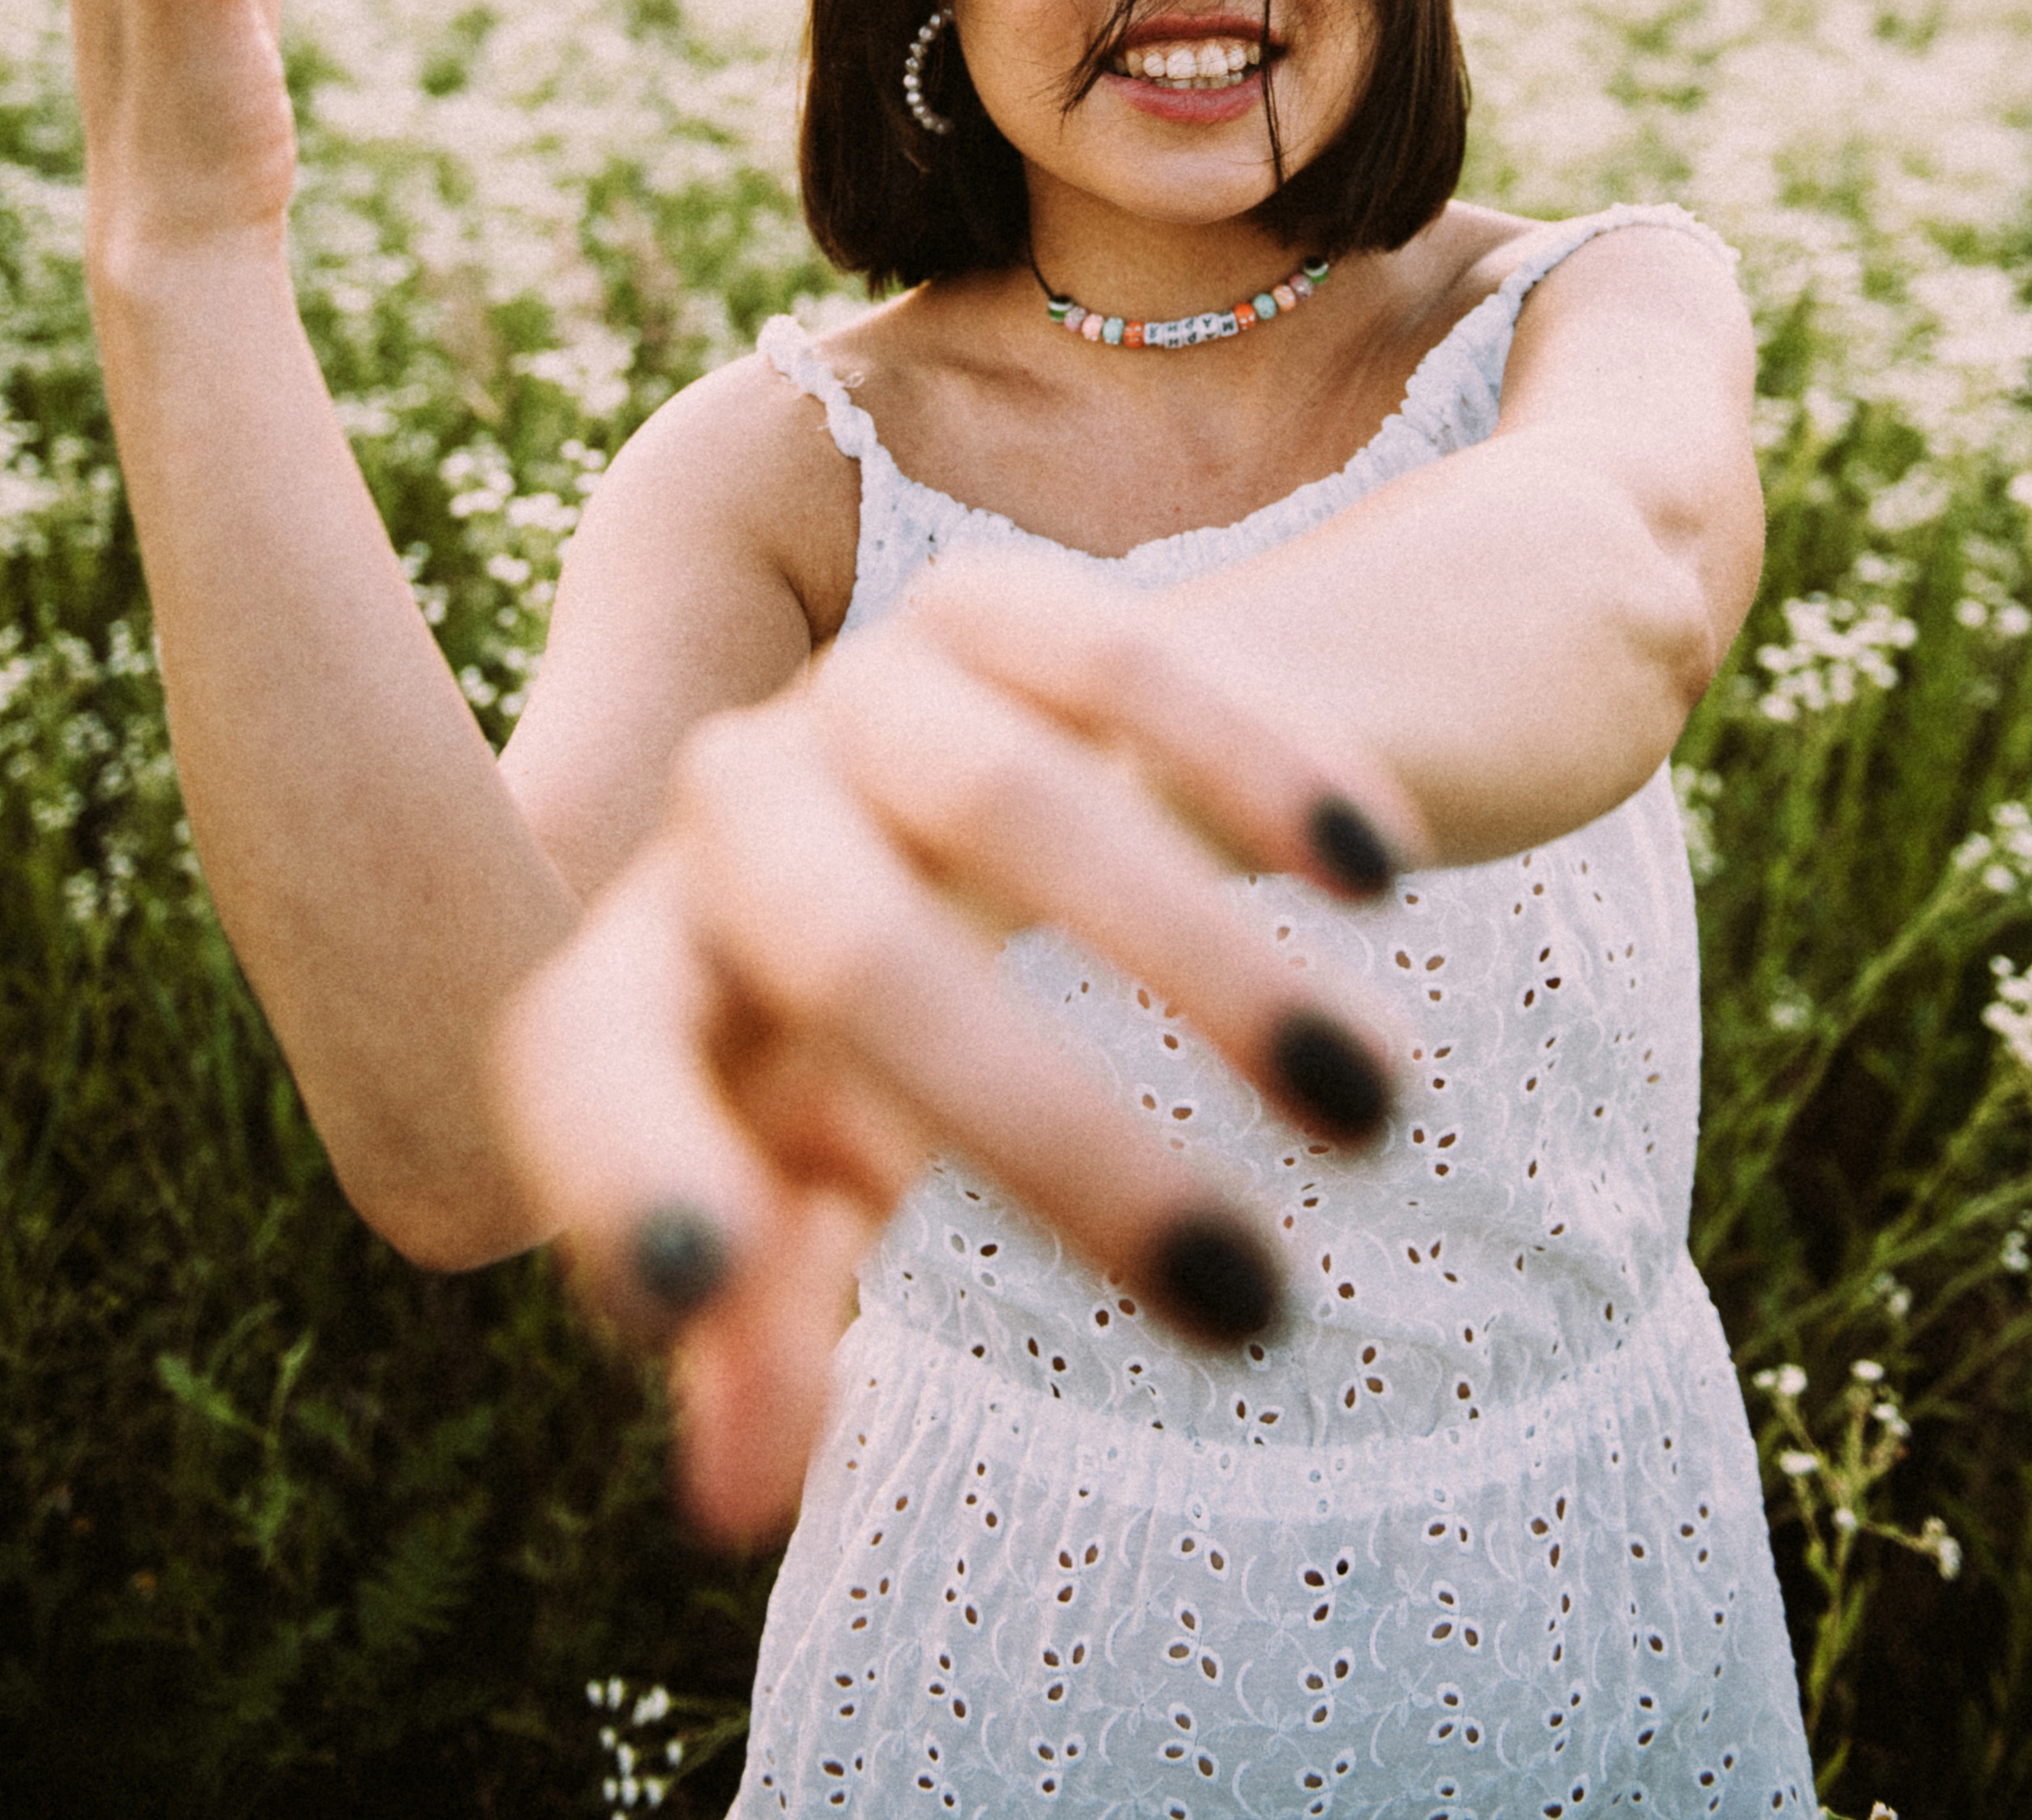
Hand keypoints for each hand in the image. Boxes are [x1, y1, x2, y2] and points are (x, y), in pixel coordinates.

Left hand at [494, 552, 1425, 1542]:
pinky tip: (1371, 879)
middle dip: (1044, 1129)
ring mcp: (862, 685)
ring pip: (999, 791)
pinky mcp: (995, 607)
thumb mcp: (830, 1176)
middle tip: (1244, 1304)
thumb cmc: (889, 1046)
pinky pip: (1119, 655)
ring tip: (1365, 1109)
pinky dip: (1249, 763)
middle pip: (841, 938)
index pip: (586, 1054)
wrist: (1000, 799)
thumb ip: (774, 1311)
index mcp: (652, 972)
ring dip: (1194, 961)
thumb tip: (732, 1497)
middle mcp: (730, 809)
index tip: (703, 1289)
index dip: (625, 1162)